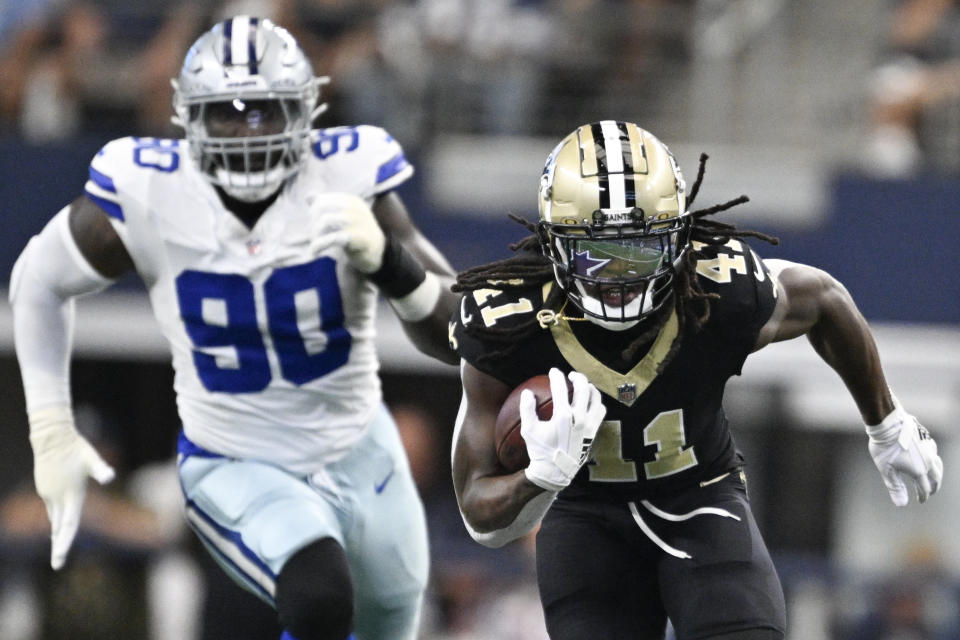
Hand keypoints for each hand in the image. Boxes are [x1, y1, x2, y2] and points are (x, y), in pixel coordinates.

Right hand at [28, 407, 114, 568]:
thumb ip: (101, 470)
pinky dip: (55, 517)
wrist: (52, 438)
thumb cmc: (76, 448)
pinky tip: (57, 522)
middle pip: (59, 528)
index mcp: (72, 495)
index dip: (65, 543)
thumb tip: (111, 477)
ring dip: (57, 532)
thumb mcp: (92, 458)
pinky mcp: (44, 489)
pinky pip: (51, 507)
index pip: (69, 525)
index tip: (59, 559)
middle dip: (59, 546)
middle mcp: (58, 498)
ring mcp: (48, 494)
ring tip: (58, 547)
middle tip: (57, 565)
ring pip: (54, 518)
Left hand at [308, 193, 384, 272]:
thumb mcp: (344, 216)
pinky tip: (313, 253)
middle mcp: (355, 208)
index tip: (313, 226)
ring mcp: (357, 222)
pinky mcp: (358, 238)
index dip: (312, 214)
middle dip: (313, 224)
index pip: (322, 200)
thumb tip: (308, 196)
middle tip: (313, 237)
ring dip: (315, 235)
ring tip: (315, 245)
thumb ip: (327, 206)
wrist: (378, 252)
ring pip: (325, 221)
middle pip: (321, 209)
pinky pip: (332, 238)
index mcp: (351, 201)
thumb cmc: (357, 234)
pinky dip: (318, 245)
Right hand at [522, 368, 605, 491]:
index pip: (560, 388)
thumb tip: (528, 392)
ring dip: (590, 388)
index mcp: (563, 416)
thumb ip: (527, 409)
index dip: (556, 376)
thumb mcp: (528, 430)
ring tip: (583, 386)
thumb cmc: (540, 451)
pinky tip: (589, 403)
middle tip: (570, 376)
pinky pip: (600, 411)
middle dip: (577, 377)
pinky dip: (596, 403)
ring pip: (596, 398)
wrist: (556, 472)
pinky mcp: (594, 432)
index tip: (553, 371)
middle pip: (583, 388)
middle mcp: (579, 418)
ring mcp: (589, 425)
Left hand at [866, 404, 942, 505]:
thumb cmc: (884, 447)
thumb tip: (901, 505)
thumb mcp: (886, 470)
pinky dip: (934, 461)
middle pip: (936, 479)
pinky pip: (934, 453)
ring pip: (938, 465)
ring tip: (932, 479)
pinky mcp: (927, 440)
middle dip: (933, 488)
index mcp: (919, 471)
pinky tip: (928, 459)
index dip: (922, 497)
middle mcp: (928, 461)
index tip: (920, 501)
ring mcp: (929, 449)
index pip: (924, 489)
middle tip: (929, 493)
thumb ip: (895, 487)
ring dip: (937, 475)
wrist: (888, 424)